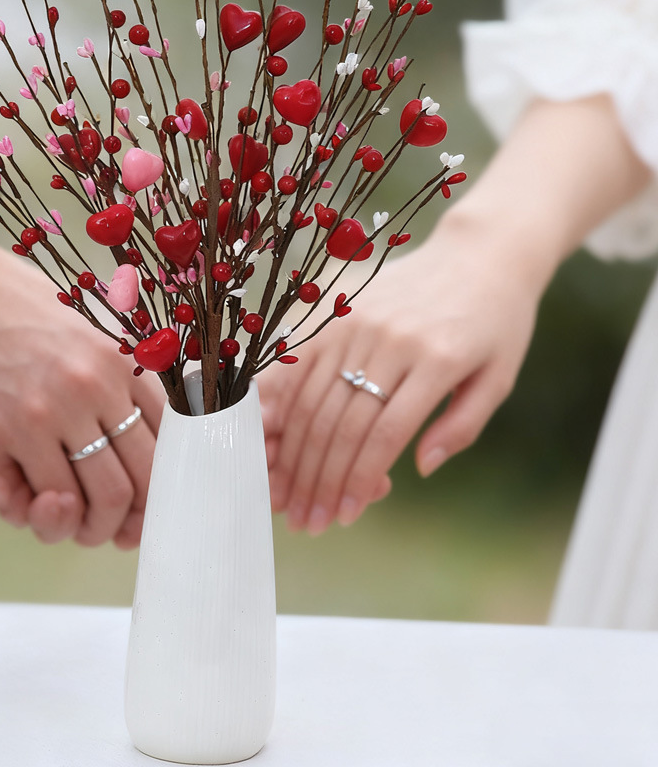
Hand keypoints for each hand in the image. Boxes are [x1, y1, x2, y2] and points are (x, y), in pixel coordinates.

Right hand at [0, 216, 164, 547]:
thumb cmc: (18, 306)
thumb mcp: (86, 327)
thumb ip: (119, 377)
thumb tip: (139, 448)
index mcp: (118, 361)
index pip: (163, 446)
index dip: (158, 490)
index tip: (144, 507)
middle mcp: (87, 389)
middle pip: (131, 486)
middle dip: (122, 522)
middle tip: (105, 529)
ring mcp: (39, 415)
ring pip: (84, 505)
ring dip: (76, 528)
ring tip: (63, 518)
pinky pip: (24, 501)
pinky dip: (23, 511)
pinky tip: (15, 492)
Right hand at [260, 224, 539, 533]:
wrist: (479, 254)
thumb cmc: (496, 323)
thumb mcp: (498, 378)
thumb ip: (461, 427)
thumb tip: (419, 468)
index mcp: (438, 359)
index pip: (384, 434)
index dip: (358, 480)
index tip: (344, 516)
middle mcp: (391, 339)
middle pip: (341, 422)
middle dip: (319, 478)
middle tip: (309, 519)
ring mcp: (358, 321)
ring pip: (314, 398)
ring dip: (297, 452)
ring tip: (288, 493)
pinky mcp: (338, 311)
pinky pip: (302, 365)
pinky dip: (284, 405)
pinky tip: (274, 440)